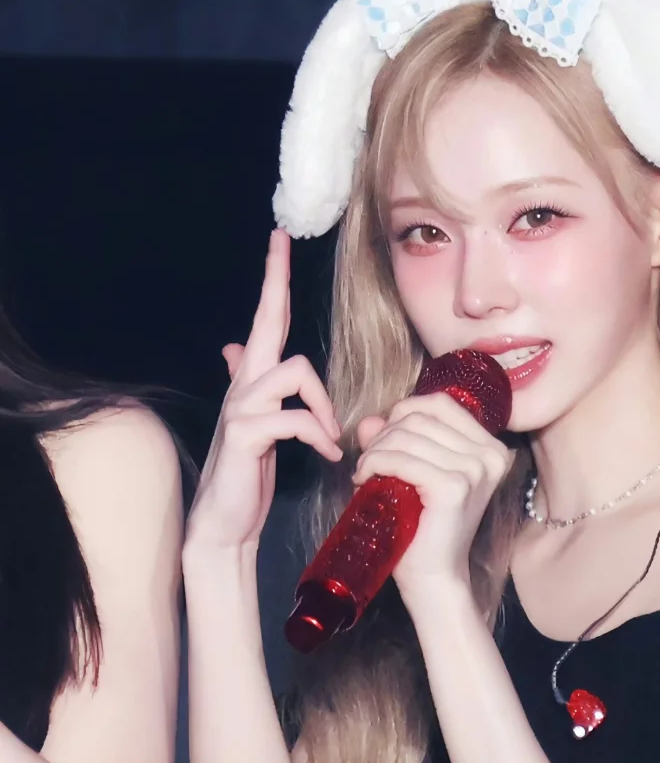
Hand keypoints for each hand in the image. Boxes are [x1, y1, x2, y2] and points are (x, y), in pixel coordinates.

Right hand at [186, 230, 342, 552]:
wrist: (224, 523)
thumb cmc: (245, 476)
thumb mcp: (256, 425)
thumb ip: (250, 385)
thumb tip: (233, 348)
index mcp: (253, 380)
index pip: (267, 321)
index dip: (273, 281)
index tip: (278, 239)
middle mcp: (243, 385)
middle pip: (266, 323)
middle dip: (274, 282)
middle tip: (280, 239)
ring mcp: (240, 407)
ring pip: (293, 371)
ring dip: (323, 405)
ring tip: (331, 438)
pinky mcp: (244, 434)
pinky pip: (292, 418)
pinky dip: (318, 435)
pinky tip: (328, 455)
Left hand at [352, 392, 512, 608]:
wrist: (433, 576)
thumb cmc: (424, 528)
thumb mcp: (414, 473)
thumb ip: (394, 440)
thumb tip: (370, 420)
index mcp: (491, 448)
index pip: (441, 403)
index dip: (404, 413)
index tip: (384, 441)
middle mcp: (491, 455)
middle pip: (420, 417)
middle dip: (384, 435)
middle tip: (368, 463)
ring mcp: (475, 471)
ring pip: (407, 435)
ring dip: (375, 451)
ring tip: (364, 474)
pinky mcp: (454, 487)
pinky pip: (401, 459)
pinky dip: (375, 464)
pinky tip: (364, 480)